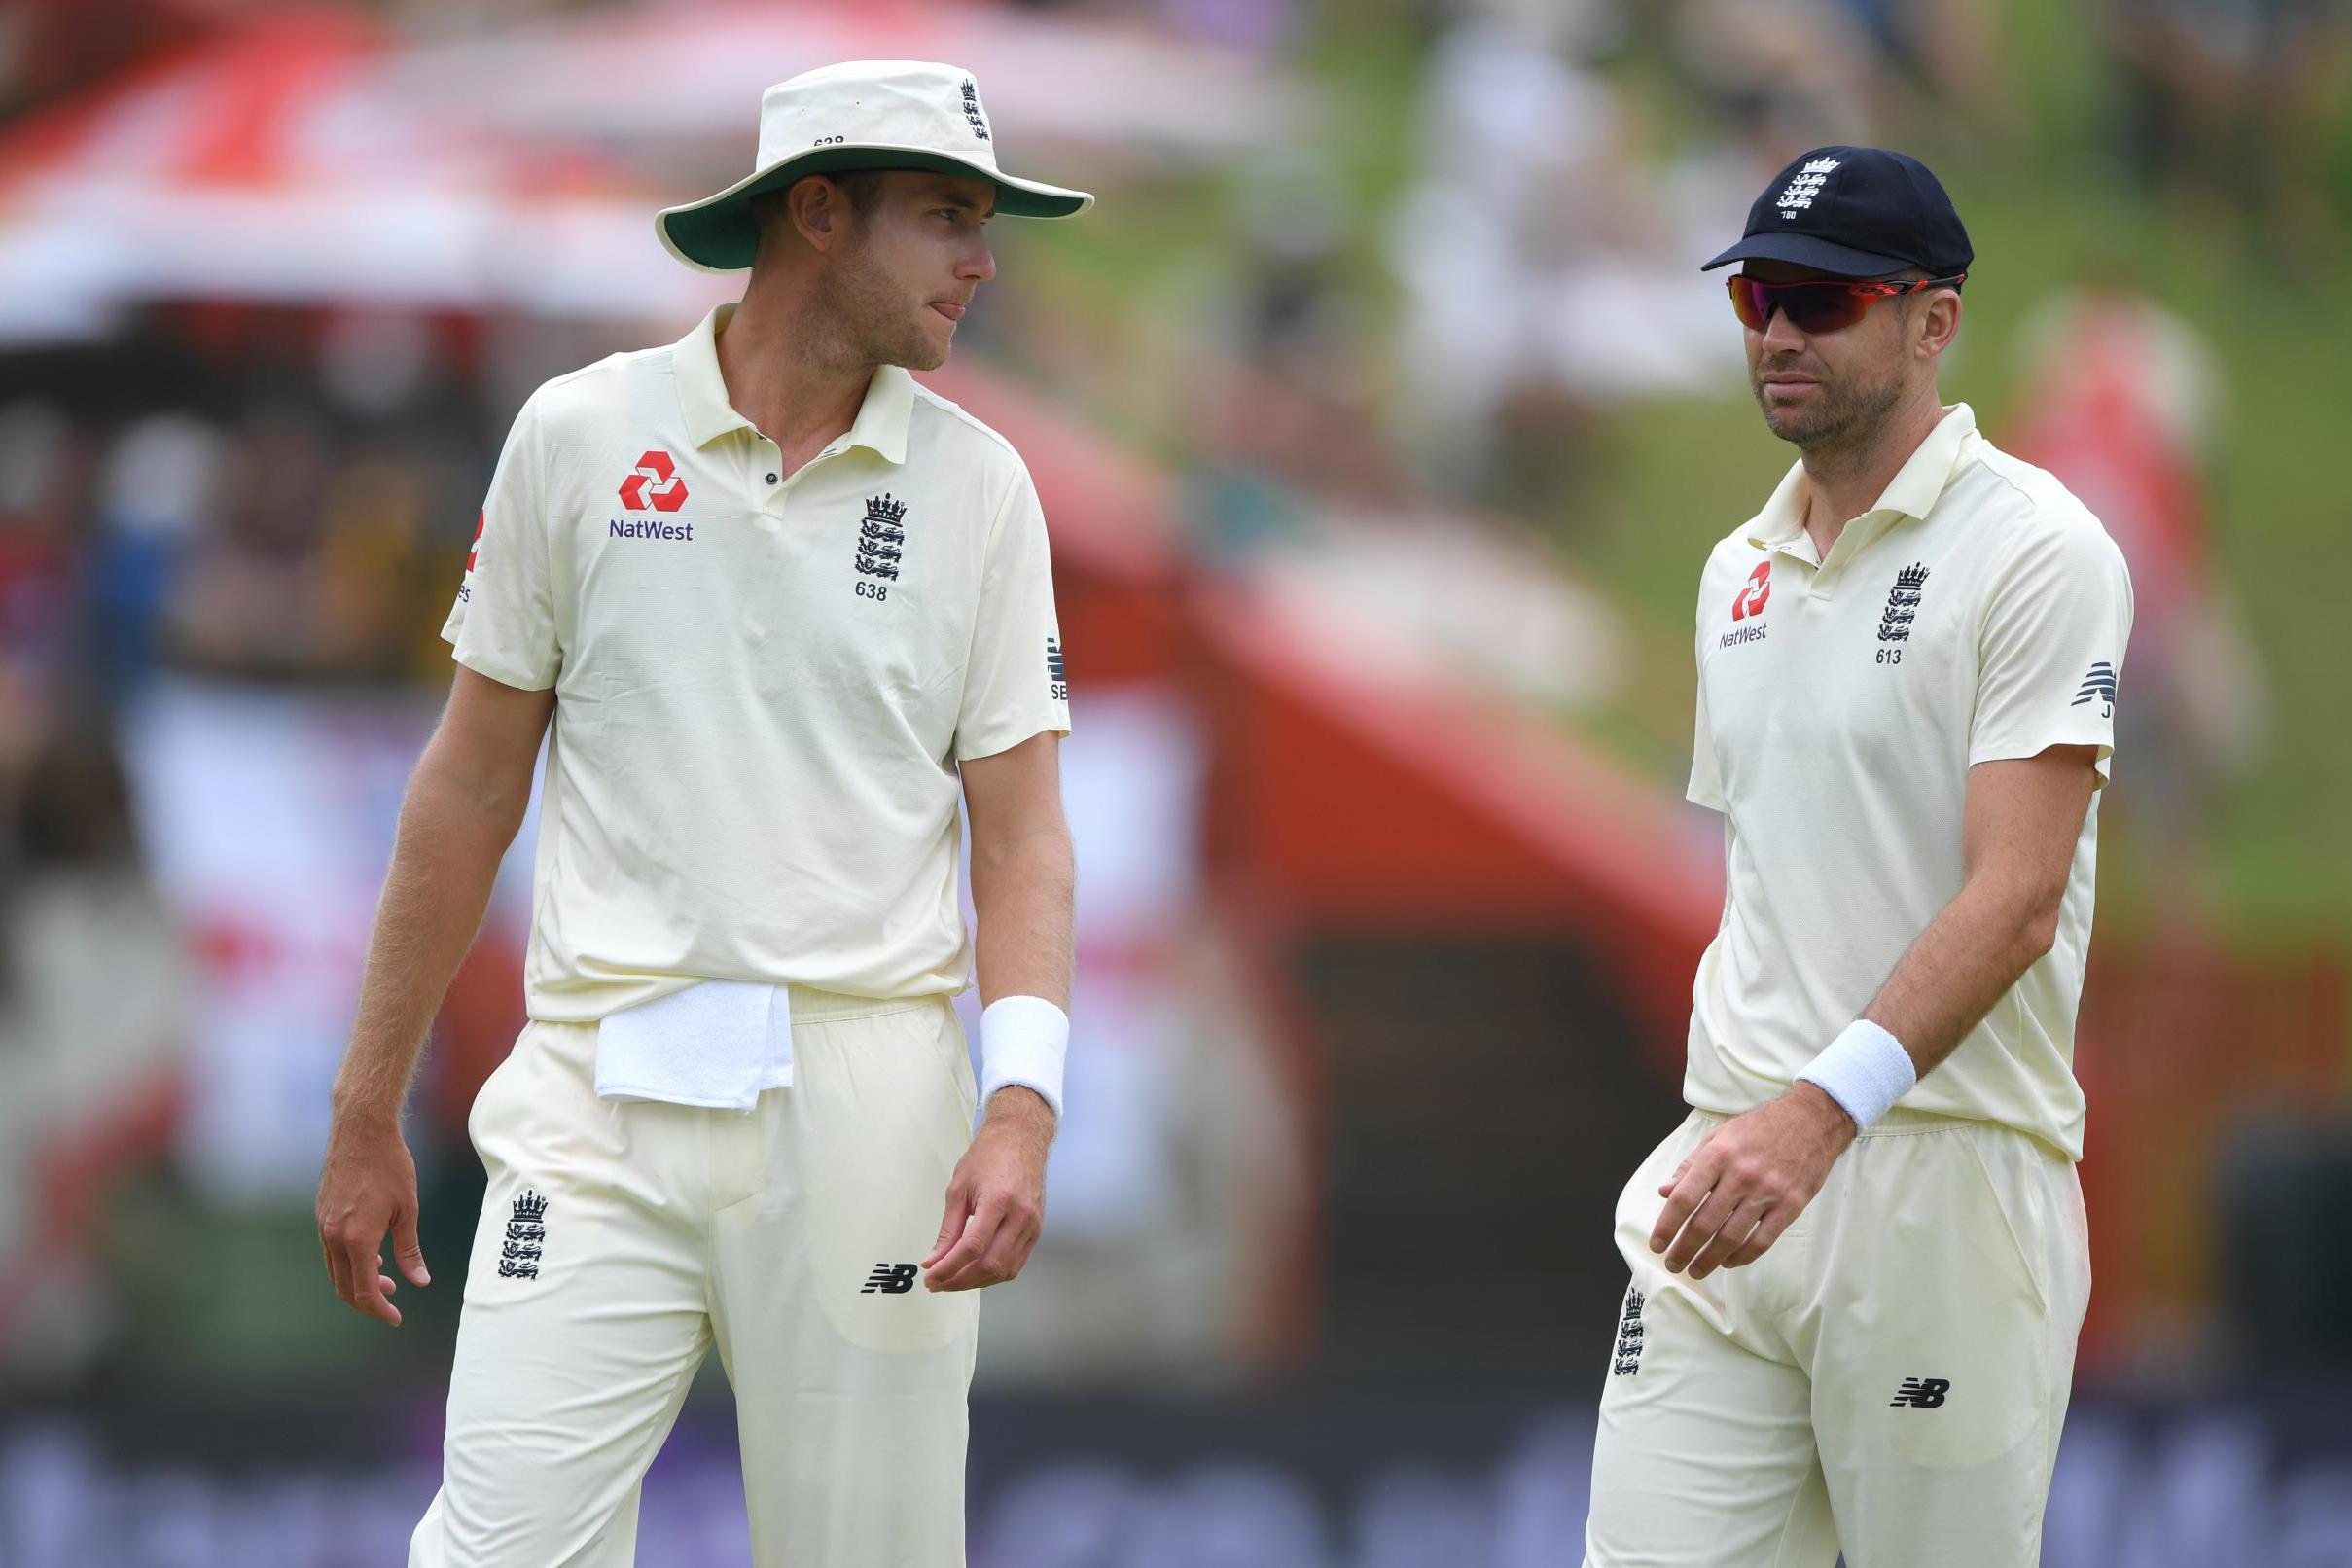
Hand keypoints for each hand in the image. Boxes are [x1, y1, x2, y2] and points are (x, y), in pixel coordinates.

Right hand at [315, 1110, 429, 1324]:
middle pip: (344, 1287)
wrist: (360, 1130)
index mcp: (357, 1238)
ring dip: (357, 1283)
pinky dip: (349, 1263)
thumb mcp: (409, 1209)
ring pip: (335, 1271)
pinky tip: (372, 1257)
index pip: (364, 1291)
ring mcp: (323, 1225)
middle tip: (391, 1304)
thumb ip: (410, 1249)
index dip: (380, 1310)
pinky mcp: (321, 1214)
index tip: (396, 1318)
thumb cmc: (391, 1165)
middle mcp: (334, 1236)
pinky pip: (332, 1251)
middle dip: (367, 1301)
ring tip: (385, 1282)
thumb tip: (420, 1281)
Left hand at [921, 1087, 1053, 1291]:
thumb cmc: (990, 1155)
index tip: (931, 1276)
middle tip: (937, 1282)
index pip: (972, 1247)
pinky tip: (976, 1272)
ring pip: (1005, 1270)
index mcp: (999, 1200)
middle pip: (990, 1264)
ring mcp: (1032, 1225)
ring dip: (976, 1281)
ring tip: (953, 1279)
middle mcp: (1021, 1216)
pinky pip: (1016, 1263)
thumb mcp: (959, 1188)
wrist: (1021, 1138)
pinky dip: (994, 1273)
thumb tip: (934, 1260)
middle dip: (959, 1280)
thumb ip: (948, 1229)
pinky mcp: (1037, 1230)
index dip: (949, 1268)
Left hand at [1649, 1085, 1855, 1278]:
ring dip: (1709, 1259)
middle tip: (1672, 1264)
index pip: (1684, 1199)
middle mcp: (1741, 1175)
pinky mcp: (1791, 1205)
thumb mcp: (1719, 1136)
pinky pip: (1762, 1241)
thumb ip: (1691, 1166)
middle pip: (1704, 1224)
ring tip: (1696, 1271)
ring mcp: (1768, 1192)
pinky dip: (1742, 1257)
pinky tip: (1728, 1262)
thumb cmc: (1759, 1127)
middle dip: (1683, 1250)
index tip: (1656, 1243)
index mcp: (1718, 1155)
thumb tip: (1664, 1192)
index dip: (1666, 1225)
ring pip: (1731, 1237)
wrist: (1812, 1120)